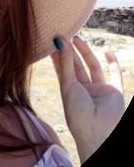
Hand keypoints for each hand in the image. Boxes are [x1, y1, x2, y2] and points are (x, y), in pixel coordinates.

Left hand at [50, 35, 124, 162]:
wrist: (97, 132)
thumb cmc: (77, 111)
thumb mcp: (68, 84)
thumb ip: (65, 63)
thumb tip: (59, 41)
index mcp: (68, 90)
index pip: (61, 68)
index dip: (57, 55)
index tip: (51, 39)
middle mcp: (83, 89)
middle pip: (75, 66)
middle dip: (70, 51)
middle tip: (63, 34)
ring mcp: (98, 90)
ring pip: (92, 67)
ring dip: (86, 53)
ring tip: (77, 38)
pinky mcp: (114, 92)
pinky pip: (115, 74)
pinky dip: (112, 62)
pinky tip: (106, 50)